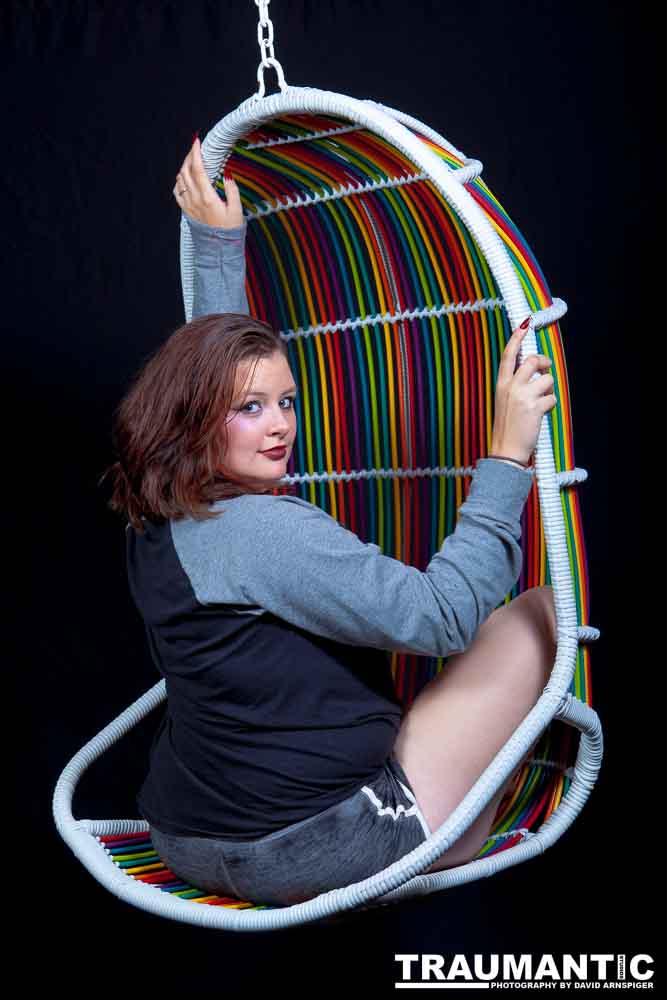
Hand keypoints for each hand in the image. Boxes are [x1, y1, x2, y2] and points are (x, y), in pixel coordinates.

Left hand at [173, 137, 243, 228]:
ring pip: (180, 179)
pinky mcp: (186, 210)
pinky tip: (184, 178)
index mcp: (208, 197)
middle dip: (190, 156)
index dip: (196, 153)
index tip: (197, 142)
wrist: (218, 249)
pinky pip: (177, 192)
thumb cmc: (229, 231)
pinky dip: (179, 181)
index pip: (198, 169)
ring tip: (192, 161)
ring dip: (184, 167)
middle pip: (186, 171)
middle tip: (195, 148)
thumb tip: (228, 176)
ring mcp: (188, 205)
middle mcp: (195, 199)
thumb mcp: (237, 210)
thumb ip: (232, 191)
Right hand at [490, 322, 556, 464]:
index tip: (525, 325)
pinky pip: (552, 398)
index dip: (517, 338)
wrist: (505, 450)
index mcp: (501, 385)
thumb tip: (533, 371)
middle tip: (546, 370)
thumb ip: (514, 385)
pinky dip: (550, 405)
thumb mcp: (504, 401)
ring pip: (546, 380)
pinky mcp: (534, 407)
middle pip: (533, 361)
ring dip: (548, 390)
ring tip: (539, 403)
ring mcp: (523, 396)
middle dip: (544, 363)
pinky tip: (540, 415)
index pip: (509, 355)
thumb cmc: (506, 427)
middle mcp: (511, 387)